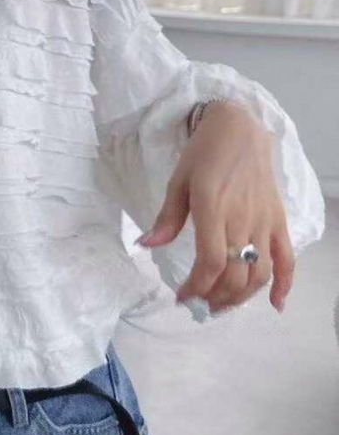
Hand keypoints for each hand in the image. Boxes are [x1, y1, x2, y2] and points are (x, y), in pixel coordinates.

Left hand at [135, 103, 294, 314]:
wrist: (240, 128)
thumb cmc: (203, 154)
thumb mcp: (178, 181)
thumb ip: (167, 218)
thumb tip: (146, 245)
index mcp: (213, 209)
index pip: (210, 262)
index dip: (196, 286)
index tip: (181, 297)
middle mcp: (242, 219)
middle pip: (235, 273)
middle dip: (215, 297)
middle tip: (198, 305)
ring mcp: (264, 221)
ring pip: (260, 272)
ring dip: (242, 297)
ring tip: (221, 306)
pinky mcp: (278, 219)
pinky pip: (287, 257)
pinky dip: (284, 284)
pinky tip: (276, 304)